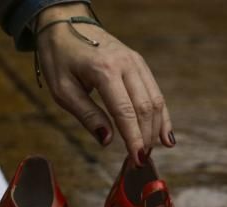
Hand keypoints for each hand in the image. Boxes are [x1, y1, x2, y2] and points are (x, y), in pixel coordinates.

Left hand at [35, 3, 174, 165]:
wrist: (65, 23)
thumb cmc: (60, 58)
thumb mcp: (63, 90)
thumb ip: (86, 115)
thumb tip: (108, 140)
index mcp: (104, 70)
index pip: (125, 112)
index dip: (133, 139)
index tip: (137, 160)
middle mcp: (126, 64)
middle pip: (145, 107)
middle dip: (145, 137)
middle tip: (140, 162)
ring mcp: (136, 62)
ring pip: (155, 100)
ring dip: (155, 129)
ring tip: (150, 152)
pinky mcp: (139, 64)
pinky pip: (155, 91)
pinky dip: (161, 115)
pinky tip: (166, 136)